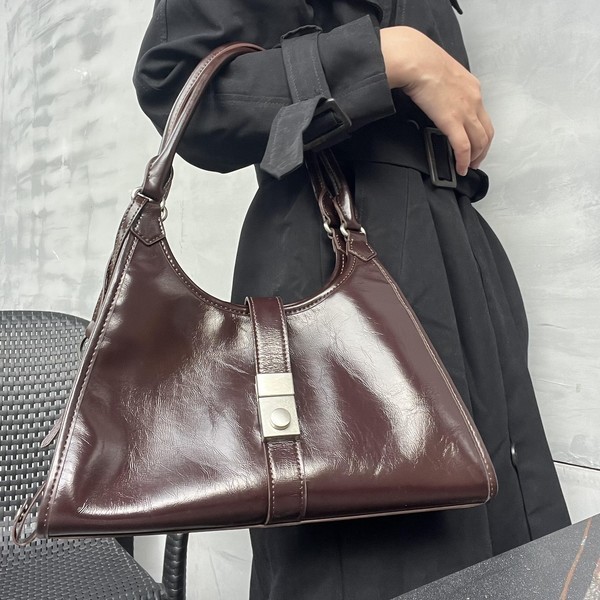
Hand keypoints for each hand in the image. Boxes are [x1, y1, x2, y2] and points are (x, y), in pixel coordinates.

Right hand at [380, 26, 492, 174]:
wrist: (416, 60)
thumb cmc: (422, 61)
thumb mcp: (442, 72)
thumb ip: (445, 87)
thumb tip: (436, 95)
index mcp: (472, 87)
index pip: (483, 115)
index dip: (481, 132)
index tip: (475, 142)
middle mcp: (474, 99)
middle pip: (487, 132)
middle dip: (483, 149)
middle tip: (475, 160)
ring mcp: (466, 111)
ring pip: (480, 142)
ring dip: (475, 157)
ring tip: (467, 167)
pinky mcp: (453, 121)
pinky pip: (464, 147)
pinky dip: (464, 160)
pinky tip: (460, 168)